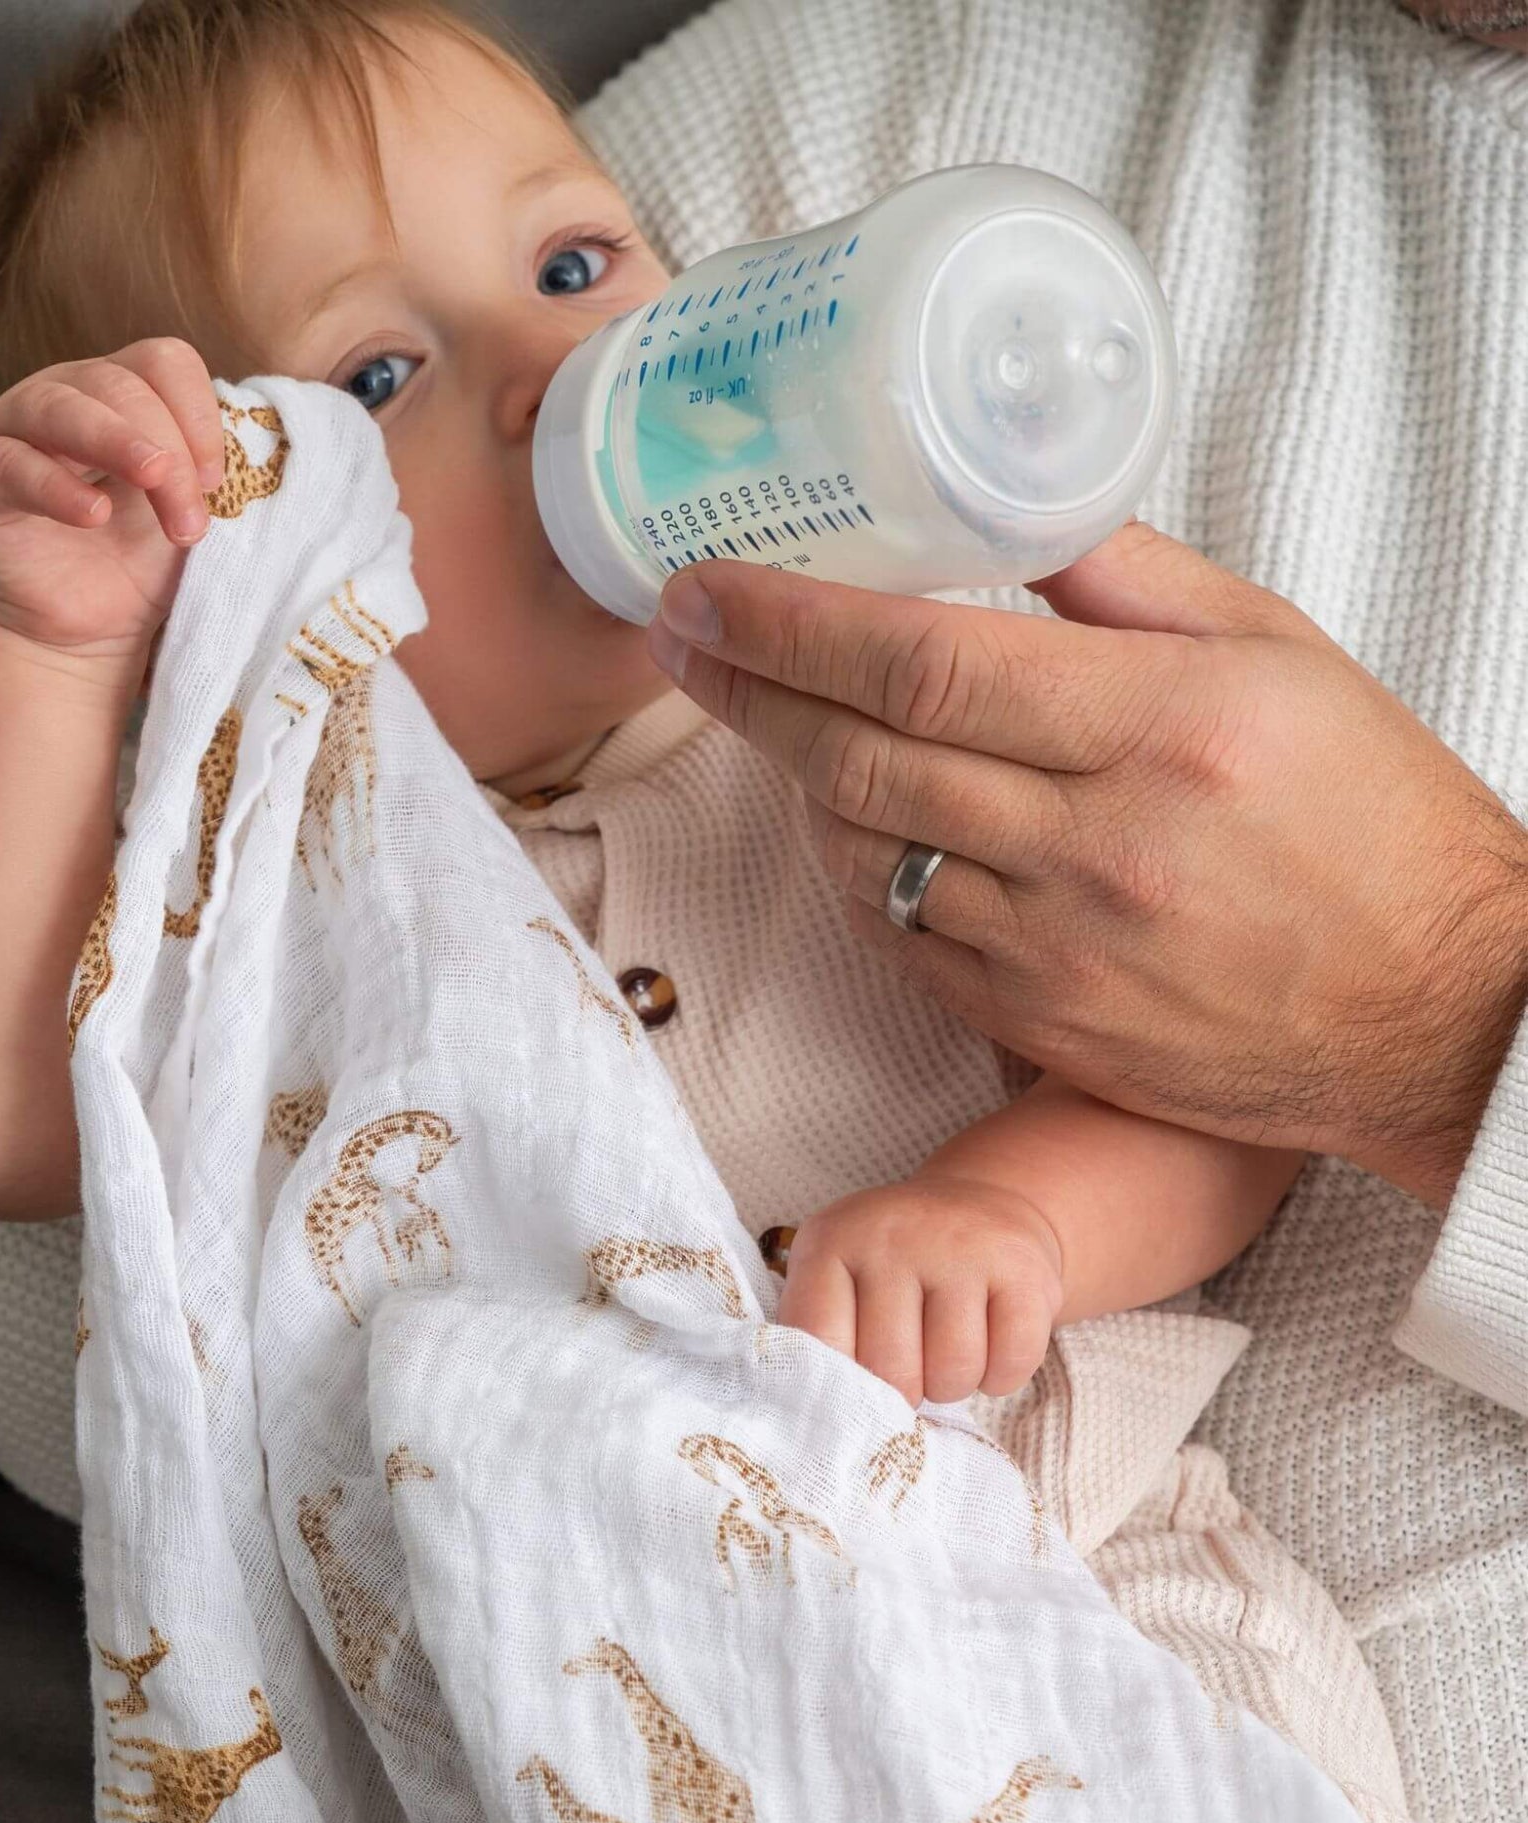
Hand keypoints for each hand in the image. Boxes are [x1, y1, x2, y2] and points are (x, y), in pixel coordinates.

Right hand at [0, 337, 226, 665]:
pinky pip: (11, 463)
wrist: (79, 634)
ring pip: (62, 406)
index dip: (197, 413)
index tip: (215, 482)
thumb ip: (204, 473)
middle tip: (191, 524)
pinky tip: (93, 516)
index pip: (162, 362)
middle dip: (168, 453)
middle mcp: (65, 394)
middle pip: (121, 386)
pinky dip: (55, 487)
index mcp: (121, 394)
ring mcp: (12, 426)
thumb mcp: (184, 513)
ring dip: (116, 443)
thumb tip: (248, 447)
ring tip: (153, 482)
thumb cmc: (134, 565)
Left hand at [647, 524, 1527, 1205]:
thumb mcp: (1277, 652)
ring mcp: (1056, 949)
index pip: (921, 661)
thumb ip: (1127, 580)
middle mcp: (1094, 845)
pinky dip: (851, 869)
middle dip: (746, 689)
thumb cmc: (1372, 817)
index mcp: (1160, 728)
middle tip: (678, 636)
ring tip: (758, 712)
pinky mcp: (1036, 1025)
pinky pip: (899, 938)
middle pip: (861, 757)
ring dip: (791, 778)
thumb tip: (1003, 505)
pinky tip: (839, 817)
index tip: (706, 587)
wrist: (1436, 1011)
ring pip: (864, 854)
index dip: (788, 622)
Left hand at [778, 1178, 1064, 1405]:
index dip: (837, 1381)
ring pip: (953, 1373)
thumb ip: (818, 1335)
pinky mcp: (1023, 1268)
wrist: (978, 1208)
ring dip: (951, 1384)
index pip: (816, 1339)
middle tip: (909, 1366)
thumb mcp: (837, 1277)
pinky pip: (1010, 1366)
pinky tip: (988, 1346)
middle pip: (890, 1369)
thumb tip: (820, 1412)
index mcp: (832, 1241)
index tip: (854, 1380)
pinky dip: (1000, 1377)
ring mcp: (960, 1248)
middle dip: (903, 1390)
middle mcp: (892, 1235)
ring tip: (945, 1353)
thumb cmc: (893, 1265)